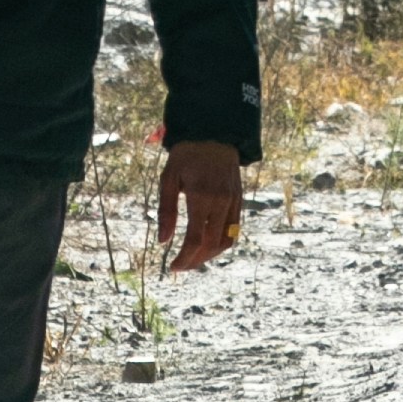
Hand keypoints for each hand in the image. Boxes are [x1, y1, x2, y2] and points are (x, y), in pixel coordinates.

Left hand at [159, 138, 243, 274]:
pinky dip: (221, 243)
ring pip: (226, 241)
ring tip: (193, 259)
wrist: (213, 134)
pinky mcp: (239, 200)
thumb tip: (163, 241)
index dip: (184, 258)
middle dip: (195, 261)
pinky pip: (234, 230)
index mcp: (201, 197)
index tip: (172, 267)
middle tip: (180, 267)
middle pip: (211, 245)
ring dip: (210, 256)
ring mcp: (233, 202)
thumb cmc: (186, 156)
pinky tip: (207, 245)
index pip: (195, 239)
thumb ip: (166, 210)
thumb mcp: (169, 179)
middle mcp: (221, 202)